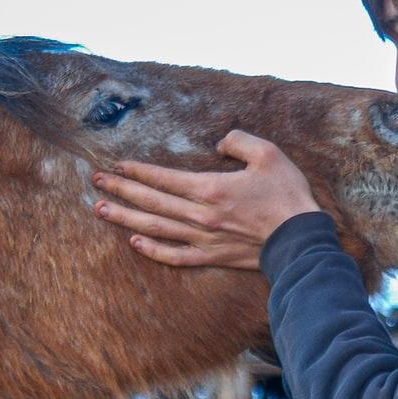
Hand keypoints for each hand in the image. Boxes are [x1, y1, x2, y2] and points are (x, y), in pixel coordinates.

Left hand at [92, 130, 321, 269]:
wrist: (301, 241)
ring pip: (156, 228)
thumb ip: (239, 141)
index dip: (138, 170)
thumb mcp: (268, 154)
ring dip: (126, 218)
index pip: (164, 178)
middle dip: (121, 189)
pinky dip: (153, 250)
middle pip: (152, 201)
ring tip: (101, 209)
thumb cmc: (287, 196)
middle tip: (96, 182)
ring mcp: (203, 239)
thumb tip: (220, 143)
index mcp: (210, 188)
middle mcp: (200, 215)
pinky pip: (175, 256)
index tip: (117, 164)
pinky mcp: (212, 257)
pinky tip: (135, 242)